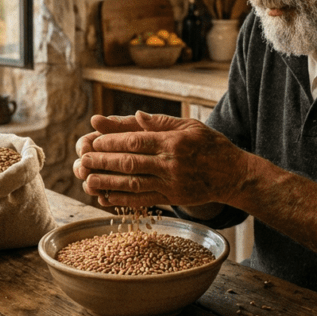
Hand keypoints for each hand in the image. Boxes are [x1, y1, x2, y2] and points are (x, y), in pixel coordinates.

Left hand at [73, 111, 251, 208]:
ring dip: (108, 183)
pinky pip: (143, 201)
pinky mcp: (172, 199)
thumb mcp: (190, 125)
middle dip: (104, 162)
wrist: (233, 175)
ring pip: (133, 184)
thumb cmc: (211, 146)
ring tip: (87, 180)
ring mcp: (171, 184)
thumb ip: (161, 121)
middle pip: (131, 163)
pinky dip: (122, 200)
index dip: (112, 142)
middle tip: (83, 160)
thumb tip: (136, 115)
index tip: (94, 141)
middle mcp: (170, 164)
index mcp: (173, 142)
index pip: (136, 141)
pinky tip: (105, 197)